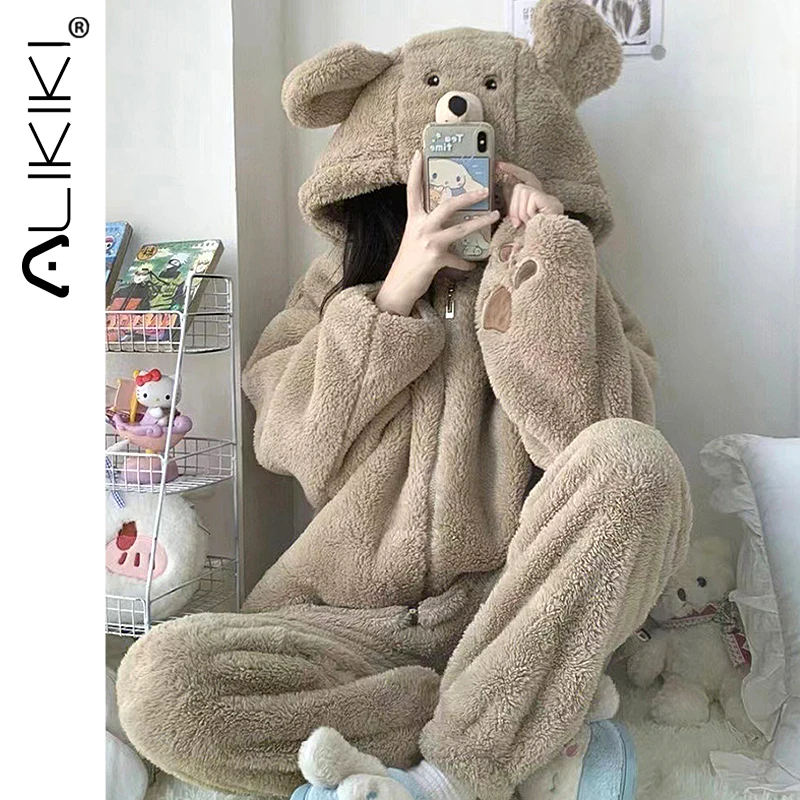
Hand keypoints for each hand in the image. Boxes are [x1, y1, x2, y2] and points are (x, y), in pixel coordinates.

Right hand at [375, 151, 499, 315]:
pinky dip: (466, 263)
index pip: (413, 191)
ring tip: (494, 215)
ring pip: (459, 228)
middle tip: (484, 188)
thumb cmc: (408, 264)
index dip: (415, 172)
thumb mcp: (414, 241)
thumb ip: (429, 229)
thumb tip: (448, 222)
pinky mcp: (435, 259)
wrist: (398, 288)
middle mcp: (420, 228)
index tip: (419, 153)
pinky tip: (472, 265)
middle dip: (467, 196)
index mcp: (413, 220)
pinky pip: (458, 259)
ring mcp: (428, 243)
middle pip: (446, 205)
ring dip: (479, 222)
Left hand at [496, 162, 563, 227]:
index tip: (500, 165)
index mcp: (532, 194)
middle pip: (518, 188)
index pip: (522, 177)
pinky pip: (528, 203)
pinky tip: (538, 217)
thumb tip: (507, 213)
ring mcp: (541, 192)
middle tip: (519, 223)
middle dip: (515, 208)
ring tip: (532, 220)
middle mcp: (538, 190)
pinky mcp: (542, 196)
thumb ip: (515, 210)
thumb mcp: (523, 218)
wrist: (554, 233)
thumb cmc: (539, 227)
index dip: (512, 169)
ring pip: (522, 196)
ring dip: (523, 213)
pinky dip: (530, 214)